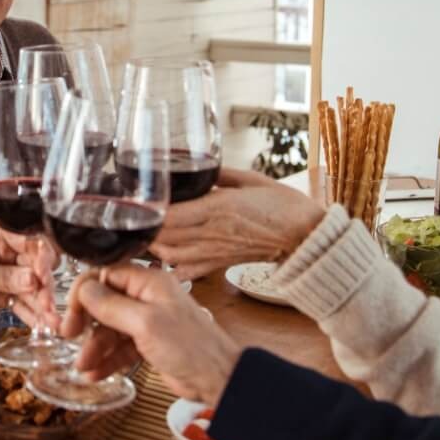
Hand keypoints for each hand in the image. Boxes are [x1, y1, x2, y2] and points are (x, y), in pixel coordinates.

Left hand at [0, 217, 57, 327]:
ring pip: (35, 287)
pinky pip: (26, 303)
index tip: (43, 277)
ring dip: (44, 305)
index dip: (41, 258)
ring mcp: (10, 272)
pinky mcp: (8, 293)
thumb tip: (35, 280)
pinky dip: (34, 314)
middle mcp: (9, 250)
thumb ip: (4, 277)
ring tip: (52, 323)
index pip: (29, 241)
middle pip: (38, 265)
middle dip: (45, 286)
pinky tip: (43, 326)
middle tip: (49, 305)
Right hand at [60, 264, 243, 403]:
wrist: (218, 378)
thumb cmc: (191, 346)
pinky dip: (107, 359)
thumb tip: (84, 290)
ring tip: (84, 367)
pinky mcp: (150, 343)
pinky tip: (96, 373)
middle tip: (69, 338)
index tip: (72, 314)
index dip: (84, 293)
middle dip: (86, 322)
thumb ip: (111, 305)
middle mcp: (147, 297)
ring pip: (110, 328)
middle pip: (104, 302)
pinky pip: (120, 347)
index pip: (105, 276)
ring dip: (94, 347)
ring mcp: (148, 321)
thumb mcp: (145, 323)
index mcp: (149, 282)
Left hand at [151, 168, 323, 280]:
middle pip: (163, 236)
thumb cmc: (282, 205)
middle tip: (136, 214)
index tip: (138, 199)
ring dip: (153, 246)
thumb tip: (199, 168)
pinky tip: (163, 257)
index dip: (149, 209)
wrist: (303, 236)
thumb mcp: (250, 179)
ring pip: (168, 255)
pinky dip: (170, 267)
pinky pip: (186, 271)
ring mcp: (213, 252)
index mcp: (218, 208)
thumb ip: (220, 174)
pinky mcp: (218, 265)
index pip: (170, 214)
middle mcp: (211, 232)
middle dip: (144, 227)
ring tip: (147, 232)